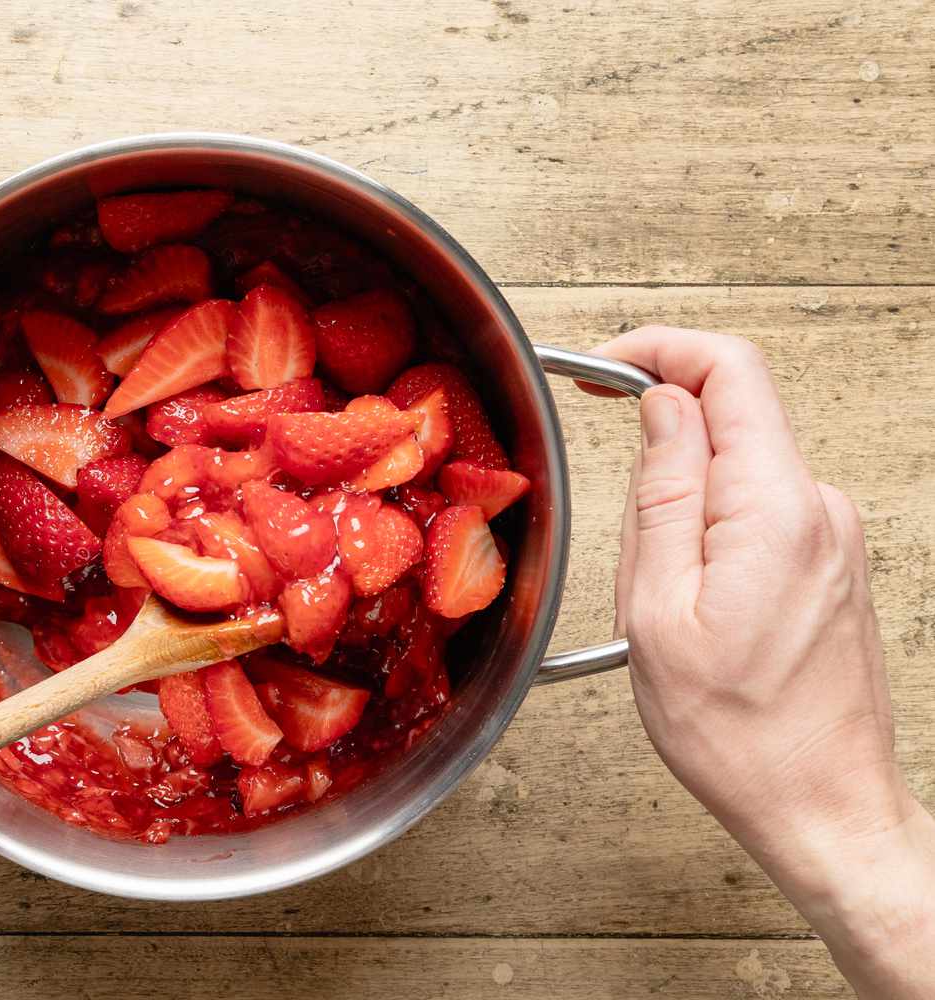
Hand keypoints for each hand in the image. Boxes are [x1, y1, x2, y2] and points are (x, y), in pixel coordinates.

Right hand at [589, 326, 933, 996]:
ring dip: (683, 492)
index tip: (603, 367)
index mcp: (775, 510)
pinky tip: (691, 596)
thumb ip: (661, 495)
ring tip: (656, 584)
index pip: (730, 369)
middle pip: (735, 411)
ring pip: (742, 464)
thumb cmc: (740, 733)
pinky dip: (711, 523)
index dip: (658, 348)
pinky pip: (760, 507)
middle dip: (660, 433)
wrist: (823, 806)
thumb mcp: (657, 613)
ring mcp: (833, 535)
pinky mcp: (830, 562)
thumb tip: (662, 408)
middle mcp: (819, 509)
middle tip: (612, 499)